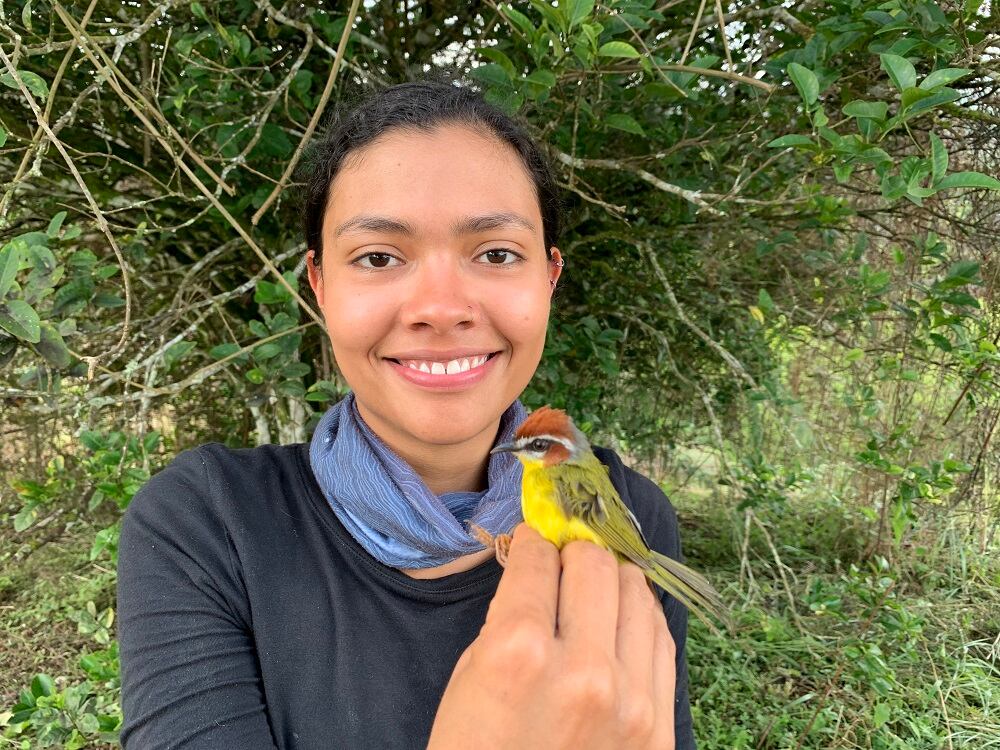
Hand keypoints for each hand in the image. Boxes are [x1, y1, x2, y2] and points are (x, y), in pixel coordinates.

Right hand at [427, 523, 675, 749]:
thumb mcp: (471, 677)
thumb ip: (510, 617)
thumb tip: (540, 569)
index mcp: (518, 654)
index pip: (538, 561)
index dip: (532, 542)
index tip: (533, 540)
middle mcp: (583, 672)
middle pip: (595, 565)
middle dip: (575, 551)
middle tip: (564, 558)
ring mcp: (631, 703)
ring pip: (638, 594)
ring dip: (612, 579)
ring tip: (594, 585)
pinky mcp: (659, 730)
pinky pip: (662, 642)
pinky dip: (639, 618)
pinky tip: (620, 618)